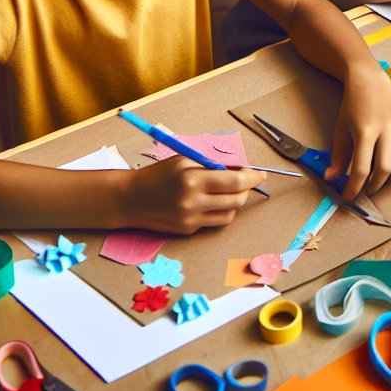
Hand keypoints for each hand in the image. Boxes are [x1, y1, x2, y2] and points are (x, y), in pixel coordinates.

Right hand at [123, 157, 266, 234]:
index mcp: (193, 180)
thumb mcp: (185, 160)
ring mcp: (190, 219)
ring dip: (235, 201)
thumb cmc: (159, 174)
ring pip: (229, 214)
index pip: (235, 182)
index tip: (261, 174)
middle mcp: (193, 202)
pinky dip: (219, 210)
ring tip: (228, 190)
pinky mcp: (187, 230)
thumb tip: (241, 169)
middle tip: (246, 180)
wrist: (129, 199)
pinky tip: (212, 200)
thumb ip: (213, 165)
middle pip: (237, 200)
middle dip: (246, 189)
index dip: (253, 177)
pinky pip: (214, 221)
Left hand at [327, 65, 390, 199]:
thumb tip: (331, 179)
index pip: (361, 168)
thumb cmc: (353, 106)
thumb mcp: (341, 130)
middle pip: (384, 168)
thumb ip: (338, 157)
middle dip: (374, 185)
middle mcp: (385, 130)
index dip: (354, 187)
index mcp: (365, 131)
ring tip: (381, 176)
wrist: (369, 82)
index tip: (348, 197)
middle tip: (366, 188)